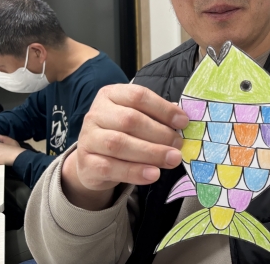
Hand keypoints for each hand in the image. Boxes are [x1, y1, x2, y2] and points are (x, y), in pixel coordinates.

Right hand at [62, 84, 188, 209]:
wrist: (93, 160)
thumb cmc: (122, 133)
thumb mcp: (138, 119)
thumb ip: (157, 117)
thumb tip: (182, 122)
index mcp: (111, 95)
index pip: (138, 96)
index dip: (163, 109)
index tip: (183, 122)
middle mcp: (96, 113)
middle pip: (130, 120)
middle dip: (160, 134)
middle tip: (179, 145)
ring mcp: (88, 138)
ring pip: (119, 144)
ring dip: (151, 153)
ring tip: (172, 160)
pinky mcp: (85, 163)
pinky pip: (110, 167)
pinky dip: (135, 172)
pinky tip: (153, 174)